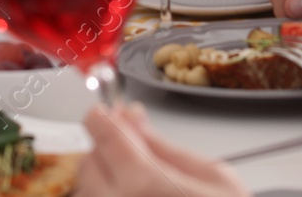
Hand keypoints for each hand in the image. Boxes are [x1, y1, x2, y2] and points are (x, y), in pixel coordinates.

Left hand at [77, 104, 250, 196]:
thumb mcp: (212, 177)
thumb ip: (165, 147)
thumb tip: (134, 120)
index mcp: (143, 183)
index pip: (102, 133)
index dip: (103, 117)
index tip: (106, 113)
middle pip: (89, 162)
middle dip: (106, 150)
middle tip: (134, 151)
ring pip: (88, 192)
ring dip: (106, 180)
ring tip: (141, 185)